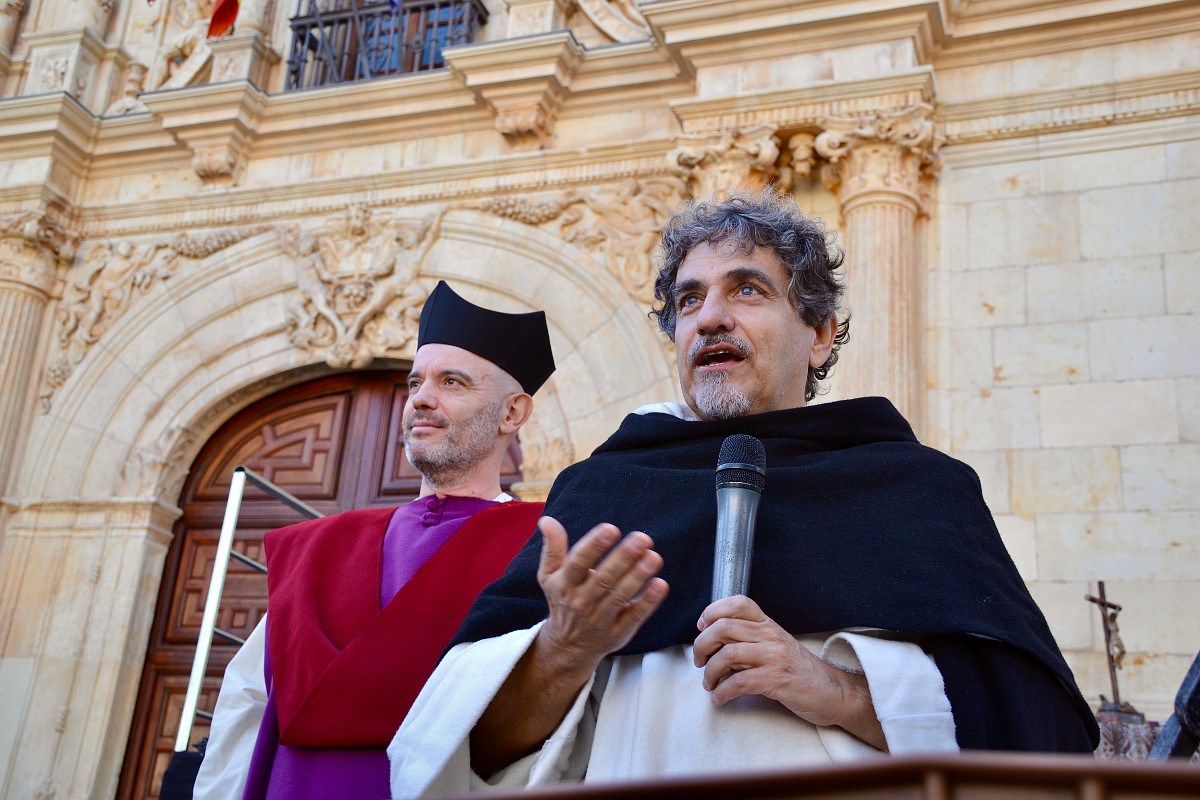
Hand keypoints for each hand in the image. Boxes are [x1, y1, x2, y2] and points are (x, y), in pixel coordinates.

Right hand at [536, 515, 668, 673]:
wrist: (568, 645)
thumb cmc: (563, 599)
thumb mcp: (550, 575)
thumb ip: (552, 547)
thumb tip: (547, 520)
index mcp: (565, 584)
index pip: (579, 562)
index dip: (594, 545)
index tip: (611, 529)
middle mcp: (581, 602)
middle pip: (604, 578)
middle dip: (624, 557)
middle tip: (642, 538)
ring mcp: (601, 619)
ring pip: (620, 596)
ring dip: (638, 576)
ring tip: (654, 557)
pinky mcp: (619, 632)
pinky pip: (635, 616)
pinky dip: (648, 602)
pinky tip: (660, 584)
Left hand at [693, 595, 884, 749]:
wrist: (833, 691)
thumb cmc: (799, 670)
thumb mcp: (775, 645)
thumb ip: (750, 638)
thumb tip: (714, 640)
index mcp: (768, 624)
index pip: (737, 603)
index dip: (712, 611)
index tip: (701, 627)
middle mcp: (770, 636)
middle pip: (723, 628)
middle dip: (701, 645)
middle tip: (699, 660)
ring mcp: (775, 657)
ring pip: (728, 655)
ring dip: (710, 672)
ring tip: (709, 684)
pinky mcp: (777, 680)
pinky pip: (739, 683)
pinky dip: (722, 692)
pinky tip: (720, 698)